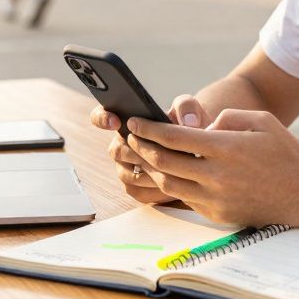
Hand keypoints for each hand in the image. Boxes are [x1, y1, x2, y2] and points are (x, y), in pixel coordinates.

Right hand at [90, 96, 208, 204]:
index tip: (116, 121)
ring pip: (125, 174)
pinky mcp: (137, 187)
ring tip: (170, 170)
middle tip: (156, 153)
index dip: (102, 119)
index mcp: (127, 120)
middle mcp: (122, 144)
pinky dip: (154, 190)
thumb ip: (187, 106)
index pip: (100, 116)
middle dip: (136, 152)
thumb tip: (188, 121)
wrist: (198, 148)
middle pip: (116, 150)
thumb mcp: (189, 109)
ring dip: (147, 172)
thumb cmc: (187, 123)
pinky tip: (173, 186)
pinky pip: (137, 192)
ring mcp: (126, 167)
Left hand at [126, 109, 298, 226]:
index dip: (148, 129)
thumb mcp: (260, 120)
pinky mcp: (218, 214)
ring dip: (152, 168)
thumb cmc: (285, 152)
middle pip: (164, 162)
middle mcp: (216, 175)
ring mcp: (216, 198)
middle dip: (141, 148)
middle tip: (129, 138)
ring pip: (169, 183)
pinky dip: (173, 184)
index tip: (134, 122)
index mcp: (225, 148)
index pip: (174, 138)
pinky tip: (167, 173)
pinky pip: (186, 198)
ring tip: (142, 155)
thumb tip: (201, 128)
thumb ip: (227, 117)